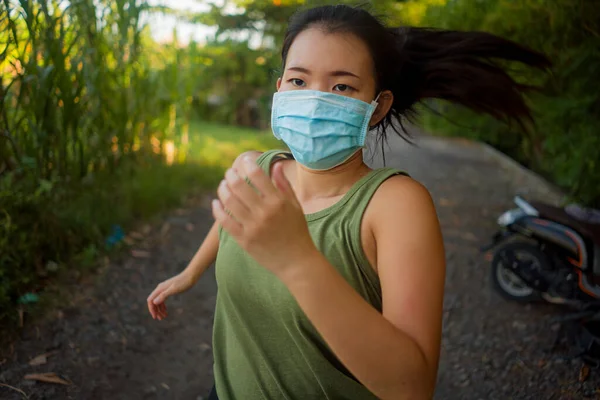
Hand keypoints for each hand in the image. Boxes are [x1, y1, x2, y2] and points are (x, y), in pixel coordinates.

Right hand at [147, 272, 194, 319]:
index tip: (155, 317)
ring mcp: (165, 289)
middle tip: (161, 319)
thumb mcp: (174, 289)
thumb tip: (154, 302)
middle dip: (156, 311)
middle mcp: (160, 288)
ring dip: (160, 309)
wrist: (191, 275)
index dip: (151, 309)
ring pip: (158, 301)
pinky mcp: (169, 290)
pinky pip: (163, 299)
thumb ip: (164, 295)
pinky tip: (166, 310)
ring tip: (164, 316)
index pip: (150, 300)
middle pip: (154, 301)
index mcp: (160, 289)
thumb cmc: (183, 282)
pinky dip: (163, 306)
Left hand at [212, 156, 317, 277]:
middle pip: (239, 186)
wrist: (296, 262)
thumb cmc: (297, 232)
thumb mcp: (295, 206)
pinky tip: (216, 203)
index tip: (244, 160)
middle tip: (229, 173)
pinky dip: (217, 210)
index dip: (248, 164)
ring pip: (229, 202)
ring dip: (222, 190)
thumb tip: (276, 164)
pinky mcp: (244, 240)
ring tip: (222, 185)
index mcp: (278, 202)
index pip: (258, 175)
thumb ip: (284, 185)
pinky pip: (225, 222)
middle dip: (231, 175)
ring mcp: (253, 227)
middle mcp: (264, 213)